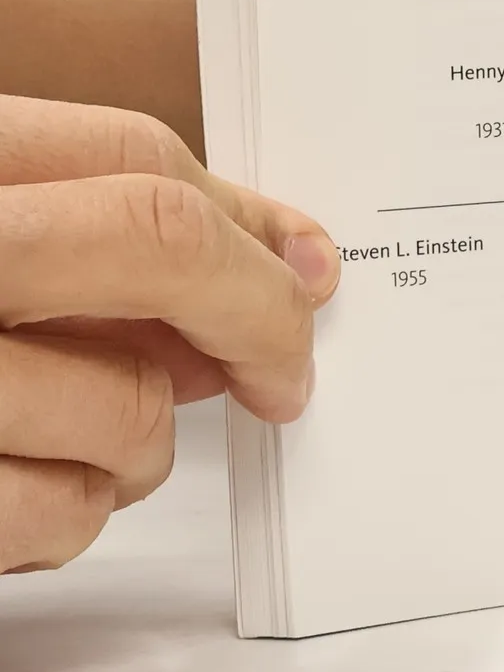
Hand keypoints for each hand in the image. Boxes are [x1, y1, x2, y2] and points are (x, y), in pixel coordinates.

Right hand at [0, 95, 337, 573]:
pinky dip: (65, 518)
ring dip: (136, 445)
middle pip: (163, 244)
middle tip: (285, 378)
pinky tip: (18, 492)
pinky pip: (64, 514)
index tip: (307, 265)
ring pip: (130, 408)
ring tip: (69, 442)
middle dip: (254, 317)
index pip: (132, 154)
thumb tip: (271, 277)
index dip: (245, 215)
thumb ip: (93, 239)